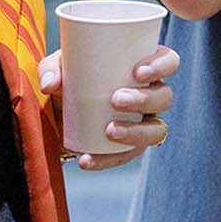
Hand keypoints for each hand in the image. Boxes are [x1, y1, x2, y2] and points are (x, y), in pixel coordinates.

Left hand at [37, 45, 179, 170]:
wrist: (61, 113)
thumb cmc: (71, 78)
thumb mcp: (60, 67)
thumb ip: (52, 70)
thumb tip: (51, 83)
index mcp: (143, 67)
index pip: (169, 61)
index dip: (161, 66)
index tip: (138, 72)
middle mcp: (150, 94)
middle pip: (164, 97)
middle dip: (144, 100)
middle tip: (116, 100)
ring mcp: (144, 123)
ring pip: (156, 130)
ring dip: (136, 132)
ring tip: (109, 131)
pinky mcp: (129, 146)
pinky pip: (127, 156)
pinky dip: (107, 160)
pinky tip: (87, 159)